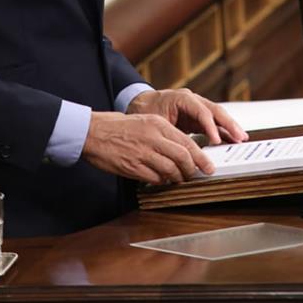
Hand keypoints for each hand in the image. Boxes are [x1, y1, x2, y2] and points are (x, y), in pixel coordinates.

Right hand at [81, 111, 212, 184]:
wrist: (94, 132)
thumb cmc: (120, 127)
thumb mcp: (146, 121)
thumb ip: (164, 134)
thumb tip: (183, 150)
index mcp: (158, 124)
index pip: (187, 143)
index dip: (201, 158)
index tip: (208, 166)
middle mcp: (153, 138)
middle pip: (183, 158)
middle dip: (192, 170)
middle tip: (195, 176)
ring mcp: (143, 153)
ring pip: (171, 170)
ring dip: (178, 178)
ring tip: (179, 179)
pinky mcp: (133, 167)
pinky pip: (155, 178)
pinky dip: (162, 181)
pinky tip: (162, 180)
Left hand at [126, 88, 248, 145]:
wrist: (141, 104)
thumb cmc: (146, 112)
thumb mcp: (156, 122)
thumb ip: (170, 134)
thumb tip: (180, 152)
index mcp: (182, 98)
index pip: (201, 112)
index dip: (210, 126)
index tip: (216, 140)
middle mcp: (193, 100)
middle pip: (215, 110)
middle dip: (228, 124)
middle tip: (239, 137)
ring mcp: (197, 107)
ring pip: (218, 115)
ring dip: (230, 126)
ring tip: (241, 138)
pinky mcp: (198, 116)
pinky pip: (214, 122)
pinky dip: (223, 130)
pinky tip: (232, 139)